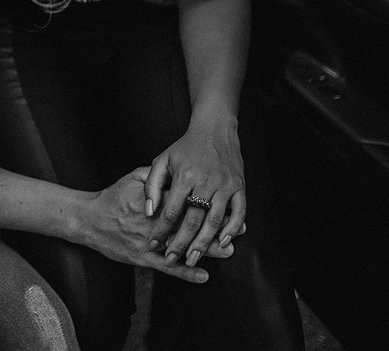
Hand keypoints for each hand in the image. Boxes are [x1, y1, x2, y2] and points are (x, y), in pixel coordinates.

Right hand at [78, 168, 232, 284]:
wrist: (88, 219)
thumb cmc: (112, 197)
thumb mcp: (132, 178)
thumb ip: (156, 174)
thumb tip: (176, 169)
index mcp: (154, 201)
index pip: (186, 201)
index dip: (208, 203)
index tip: (227, 203)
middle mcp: (153, 222)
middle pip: (189, 225)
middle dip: (214, 227)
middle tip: (237, 230)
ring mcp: (148, 241)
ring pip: (181, 246)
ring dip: (206, 250)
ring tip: (227, 251)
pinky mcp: (142, 257)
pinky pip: (167, 267)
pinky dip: (185, 272)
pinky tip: (203, 275)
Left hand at [144, 120, 246, 267]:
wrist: (214, 130)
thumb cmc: (185, 147)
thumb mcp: (162, 161)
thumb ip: (153, 186)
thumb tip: (149, 211)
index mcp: (184, 176)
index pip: (170, 211)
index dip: (161, 230)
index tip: (153, 245)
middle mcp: (205, 182)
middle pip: (192, 221)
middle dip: (181, 244)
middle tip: (172, 259)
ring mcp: (224, 185)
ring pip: (214, 221)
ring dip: (204, 243)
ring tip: (193, 259)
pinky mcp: (239, 187)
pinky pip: (239, 212)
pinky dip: (232, 229)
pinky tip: (223, 242)